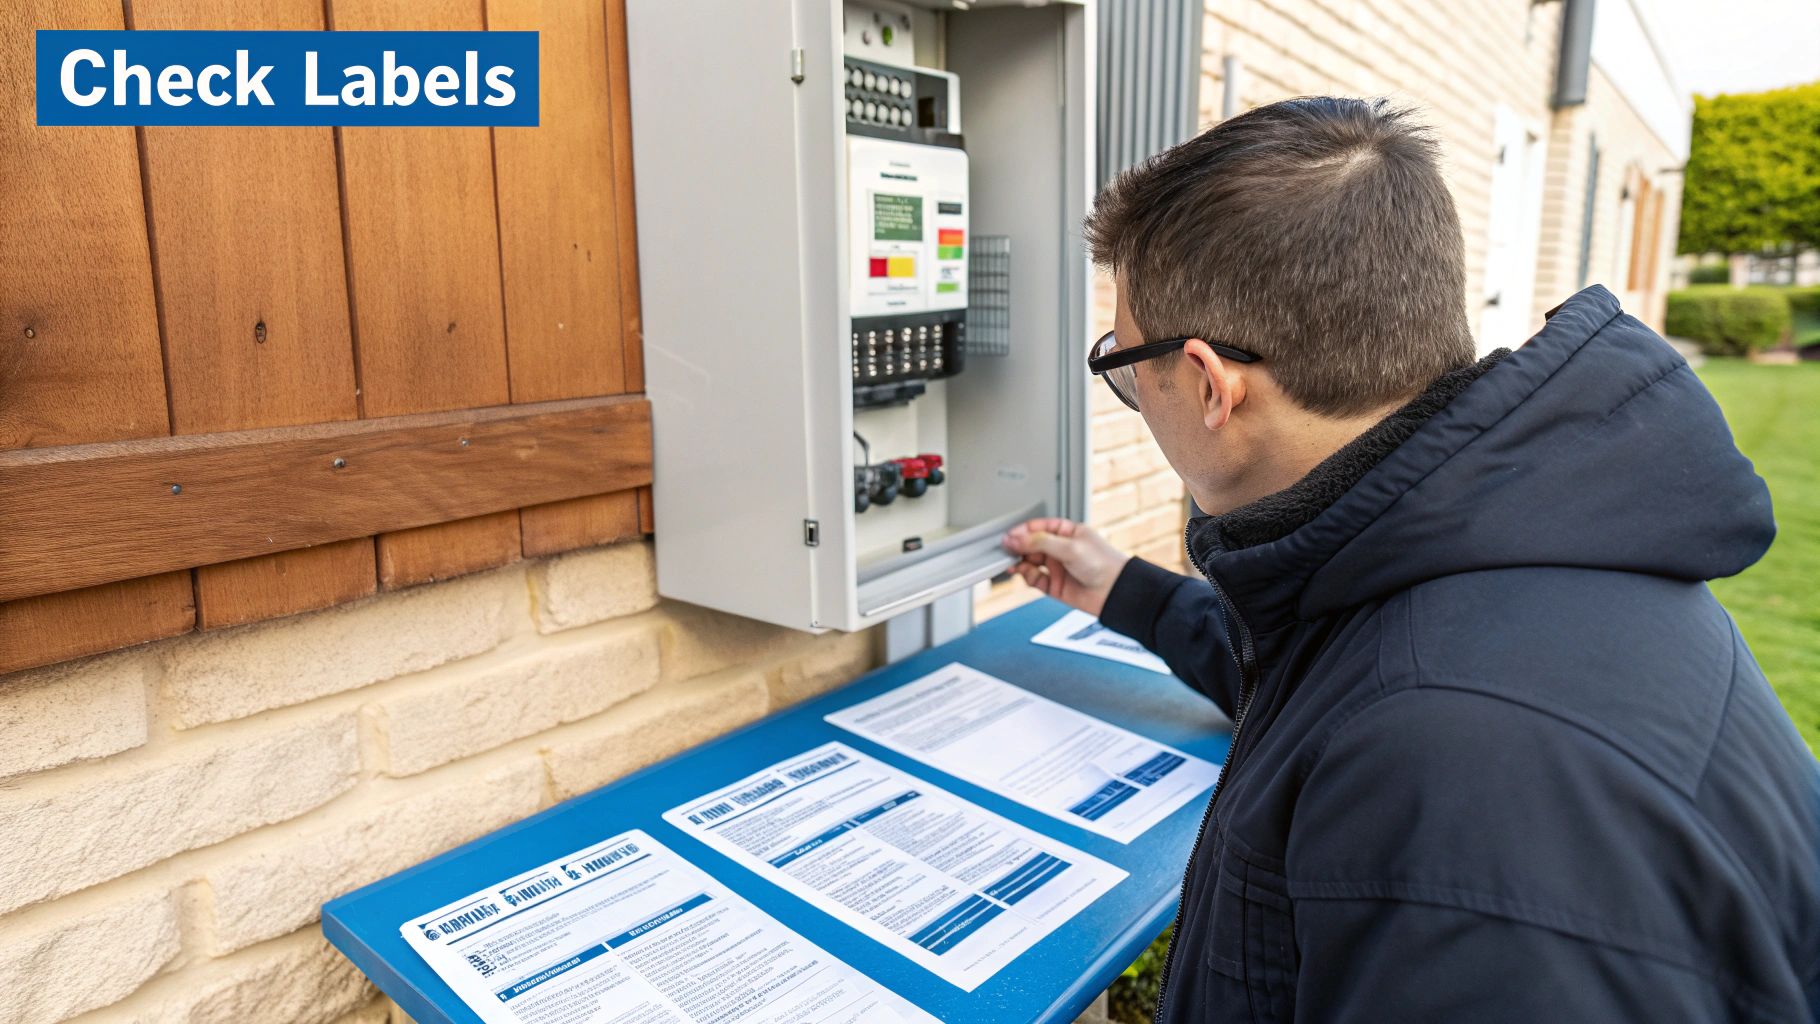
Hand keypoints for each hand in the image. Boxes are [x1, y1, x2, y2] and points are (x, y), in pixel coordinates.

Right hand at [1001, 517, 1130, 616]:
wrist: (1115, 592)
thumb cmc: (1103, 564)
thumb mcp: (1069, 546)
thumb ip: (1039, 541)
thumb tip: (1015, 538)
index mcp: (1068, 532)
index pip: (1039, 527)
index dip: (1023, 530)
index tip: (1009, 535)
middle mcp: (1061, 549)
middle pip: (1031, 544)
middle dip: (1018, 546)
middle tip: (1006, 548)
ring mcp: (1057, 567)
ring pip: (1030, 562)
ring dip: (1019, 561)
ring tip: (1012, 562)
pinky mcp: (1054, 585)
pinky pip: (1034, 578)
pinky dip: (1025, 575)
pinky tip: (1022, 572)